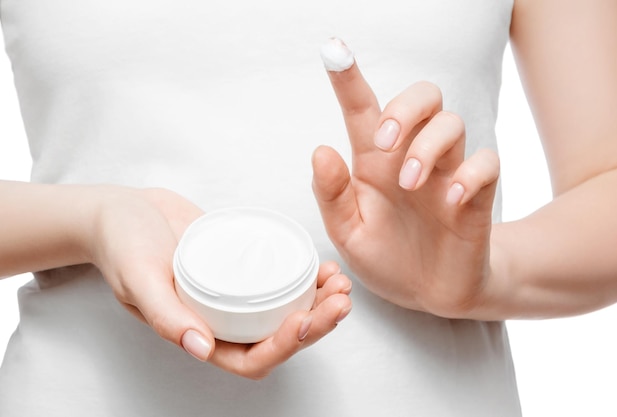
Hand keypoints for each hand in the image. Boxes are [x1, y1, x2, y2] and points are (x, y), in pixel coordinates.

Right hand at [87, 186, 351, 378]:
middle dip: (316, 325)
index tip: (305, 320)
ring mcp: (235, 296)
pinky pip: (280, 281)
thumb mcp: (137, 277)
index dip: (282, 347)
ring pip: (285, 311)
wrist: (124, 211)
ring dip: (318, 303)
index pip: (250, 358)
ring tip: (340, 282)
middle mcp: (222, 320)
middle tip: (341, 298)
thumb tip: (199, 349)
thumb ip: (164, 314)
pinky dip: (306, 279)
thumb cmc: (122, 244)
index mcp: (198, 334)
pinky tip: (322, 266)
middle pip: (278, 337)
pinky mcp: (243, 269)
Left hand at [312, 50, 498, 318]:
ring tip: (409, 183)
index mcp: (373, 163)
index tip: (333, 50)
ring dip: (427, 146)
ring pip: (452, 122)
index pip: (363, 110)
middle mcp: (411, 157)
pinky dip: (468, 175)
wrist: (430, 293)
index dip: (348, 80)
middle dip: (403, 108)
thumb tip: (320, 150)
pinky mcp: (475, 194)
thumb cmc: (387, 257)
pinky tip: (449, 202)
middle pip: (423, 96)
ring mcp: (446, 173)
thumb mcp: (348, 233)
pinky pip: (485, 162)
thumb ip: (332, 195)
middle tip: (382, 142)